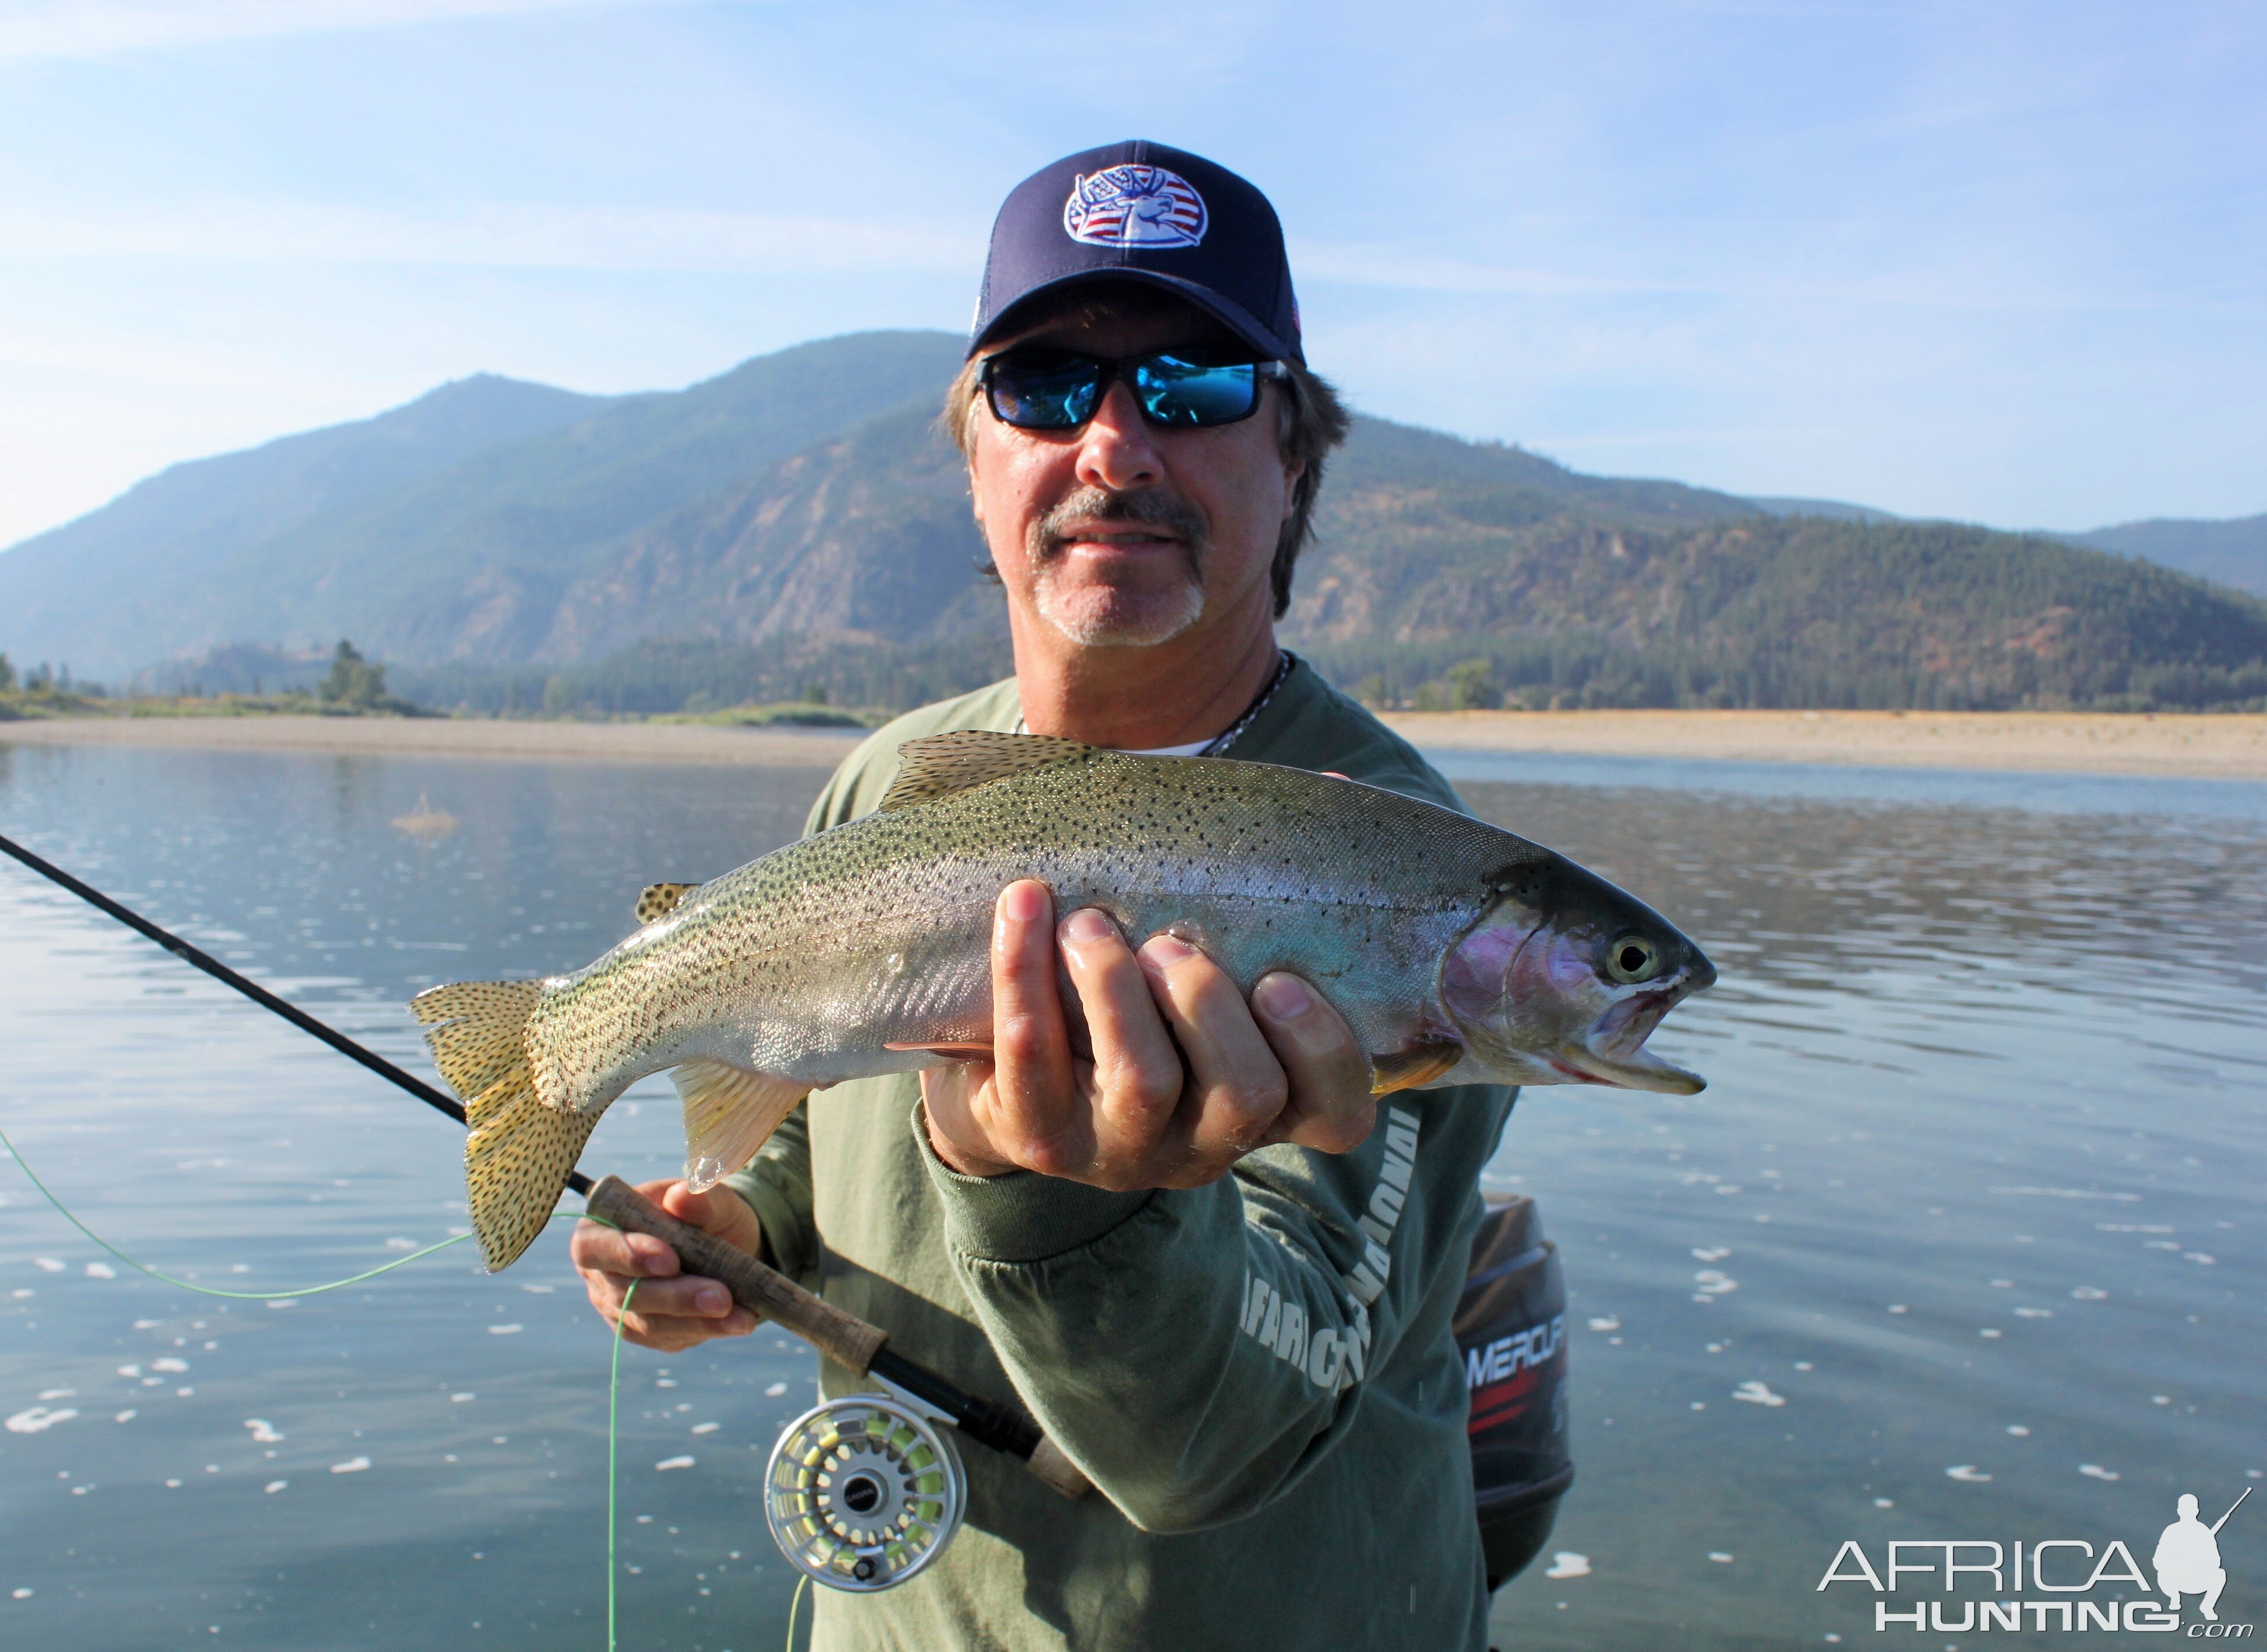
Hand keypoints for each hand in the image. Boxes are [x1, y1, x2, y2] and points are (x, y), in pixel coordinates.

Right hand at [571, 1178, 763, 1351]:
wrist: (727, 1244)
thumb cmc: (705, 1214)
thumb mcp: (710, 1199)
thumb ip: (698, 1197)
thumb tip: (682, 1197)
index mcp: (601, 1229)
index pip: (591, 1247)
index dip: (625, 1255)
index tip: (670, 1260)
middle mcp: (603, 1274)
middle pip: (623, 1294)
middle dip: (675, 1297)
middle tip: (720, 1297)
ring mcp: (621, 1308)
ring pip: (649, 1324)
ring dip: (697, 1320)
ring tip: (739, 1315)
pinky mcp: (647, 1332)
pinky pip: (671, 1338)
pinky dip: (708, 1329)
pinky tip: (738, 1322)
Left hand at [920, 880, 1375, 1190]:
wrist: (1013, 1073)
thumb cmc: (1141, 994)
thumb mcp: (1211, 958)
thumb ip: (1274, 888)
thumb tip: (1336, 788)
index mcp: (1268, 1104)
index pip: (1337, 1114)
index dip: (1323, 1051)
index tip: (1283, 978)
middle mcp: (1206, 1144)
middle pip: (1245, 1093)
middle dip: (1209, 1005)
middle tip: (1170, 943)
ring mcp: (1123, 1152)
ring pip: (1143, 1084)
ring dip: (1117, 988)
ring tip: (1089, 923)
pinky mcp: (1040, 1140)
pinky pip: (1034, 1062)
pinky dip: (1025, 976)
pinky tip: (1024, 907)